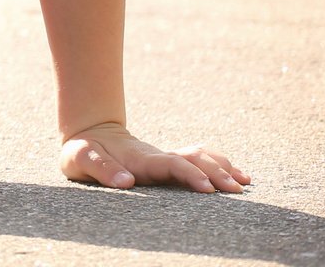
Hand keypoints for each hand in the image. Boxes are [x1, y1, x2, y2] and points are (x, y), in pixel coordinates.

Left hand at [60, 122, 249, 192]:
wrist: (89, 133)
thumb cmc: (82, 151)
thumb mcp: (80, 158)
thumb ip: (101, 169)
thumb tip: (126, 182)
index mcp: (139, 159)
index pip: (170, 165)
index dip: (189, 174)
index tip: (207, 188)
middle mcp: (157, 157)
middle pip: (193, 159)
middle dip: (215, 173)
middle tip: (235, 190)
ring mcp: (165, 157)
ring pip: (200, 157)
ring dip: (222, 167)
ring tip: (243, 183)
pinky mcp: (169, 161)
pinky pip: (198, 159)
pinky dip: (219, 164)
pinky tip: (238, 175)